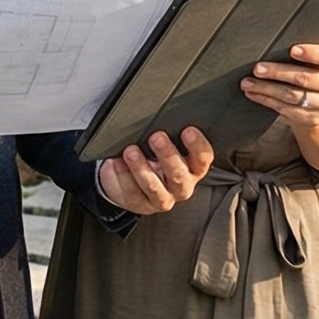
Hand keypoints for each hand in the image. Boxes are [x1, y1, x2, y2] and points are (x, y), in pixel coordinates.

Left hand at [97, 128, 213, 214]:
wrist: (139, 180)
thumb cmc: (158, 156)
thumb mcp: (170, 144)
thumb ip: (171, 133)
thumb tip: (163, 114)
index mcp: (194, 168)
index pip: (203, 158)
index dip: (197, 146)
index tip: (188, 130)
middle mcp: (181, 186)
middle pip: (178, 175)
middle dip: (167, 156)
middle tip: (156, 137)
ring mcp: (161, 198)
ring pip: (154, 188)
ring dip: (141, 168)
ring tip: (131, 151)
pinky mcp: (140, 204)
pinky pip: (131, 193)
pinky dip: (121, 177)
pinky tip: (115, 163)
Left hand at [243, 43, 318, 127]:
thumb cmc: (314, 67)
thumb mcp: (317, 55)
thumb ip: (305, 48)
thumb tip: (274, 37)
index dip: (312, 54)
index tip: (292, 50)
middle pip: (306, 79)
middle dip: (278, 73)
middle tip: (258, 68)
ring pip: (293, 96)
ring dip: (267, 89)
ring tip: (248, 83)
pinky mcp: (312, 118)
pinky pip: (286, 110)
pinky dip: (266, 101)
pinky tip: (254, 93)